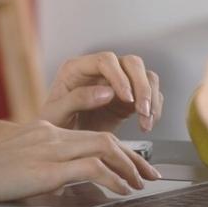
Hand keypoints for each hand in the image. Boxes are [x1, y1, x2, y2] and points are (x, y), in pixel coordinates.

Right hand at [0, 121, 162, 206]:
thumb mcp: (21, 172)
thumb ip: (47, 175)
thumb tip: (74, 193)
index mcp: (44, 131)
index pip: (92, 135)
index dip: (119, 151)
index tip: (134, 167)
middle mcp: (50, 134)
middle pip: (105, 138)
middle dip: (134, 157)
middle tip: (149, 174)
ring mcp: (49, 148)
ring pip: (104, 147)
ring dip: (128, 166)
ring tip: (140, 183)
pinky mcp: (47, 167)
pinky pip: (92, 167)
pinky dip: (112, 178)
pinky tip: (121, 190)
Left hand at [40, 52, 163, 132]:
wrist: (60, 146)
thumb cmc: (53, 126)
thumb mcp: (56, 114)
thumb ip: (77, 99)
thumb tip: (106, 92)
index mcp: (78, 69)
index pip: (105, 60)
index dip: (119, 77)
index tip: (125, 98)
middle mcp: (100, 72)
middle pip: (131, 63)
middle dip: (142, 86)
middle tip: (143, 110)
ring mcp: (116, 84)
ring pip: (145, 76)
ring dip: (151, 98)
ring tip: (147, 120)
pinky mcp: (128, 100)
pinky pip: (150, 95)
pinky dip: (154, 108)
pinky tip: (147, 124)